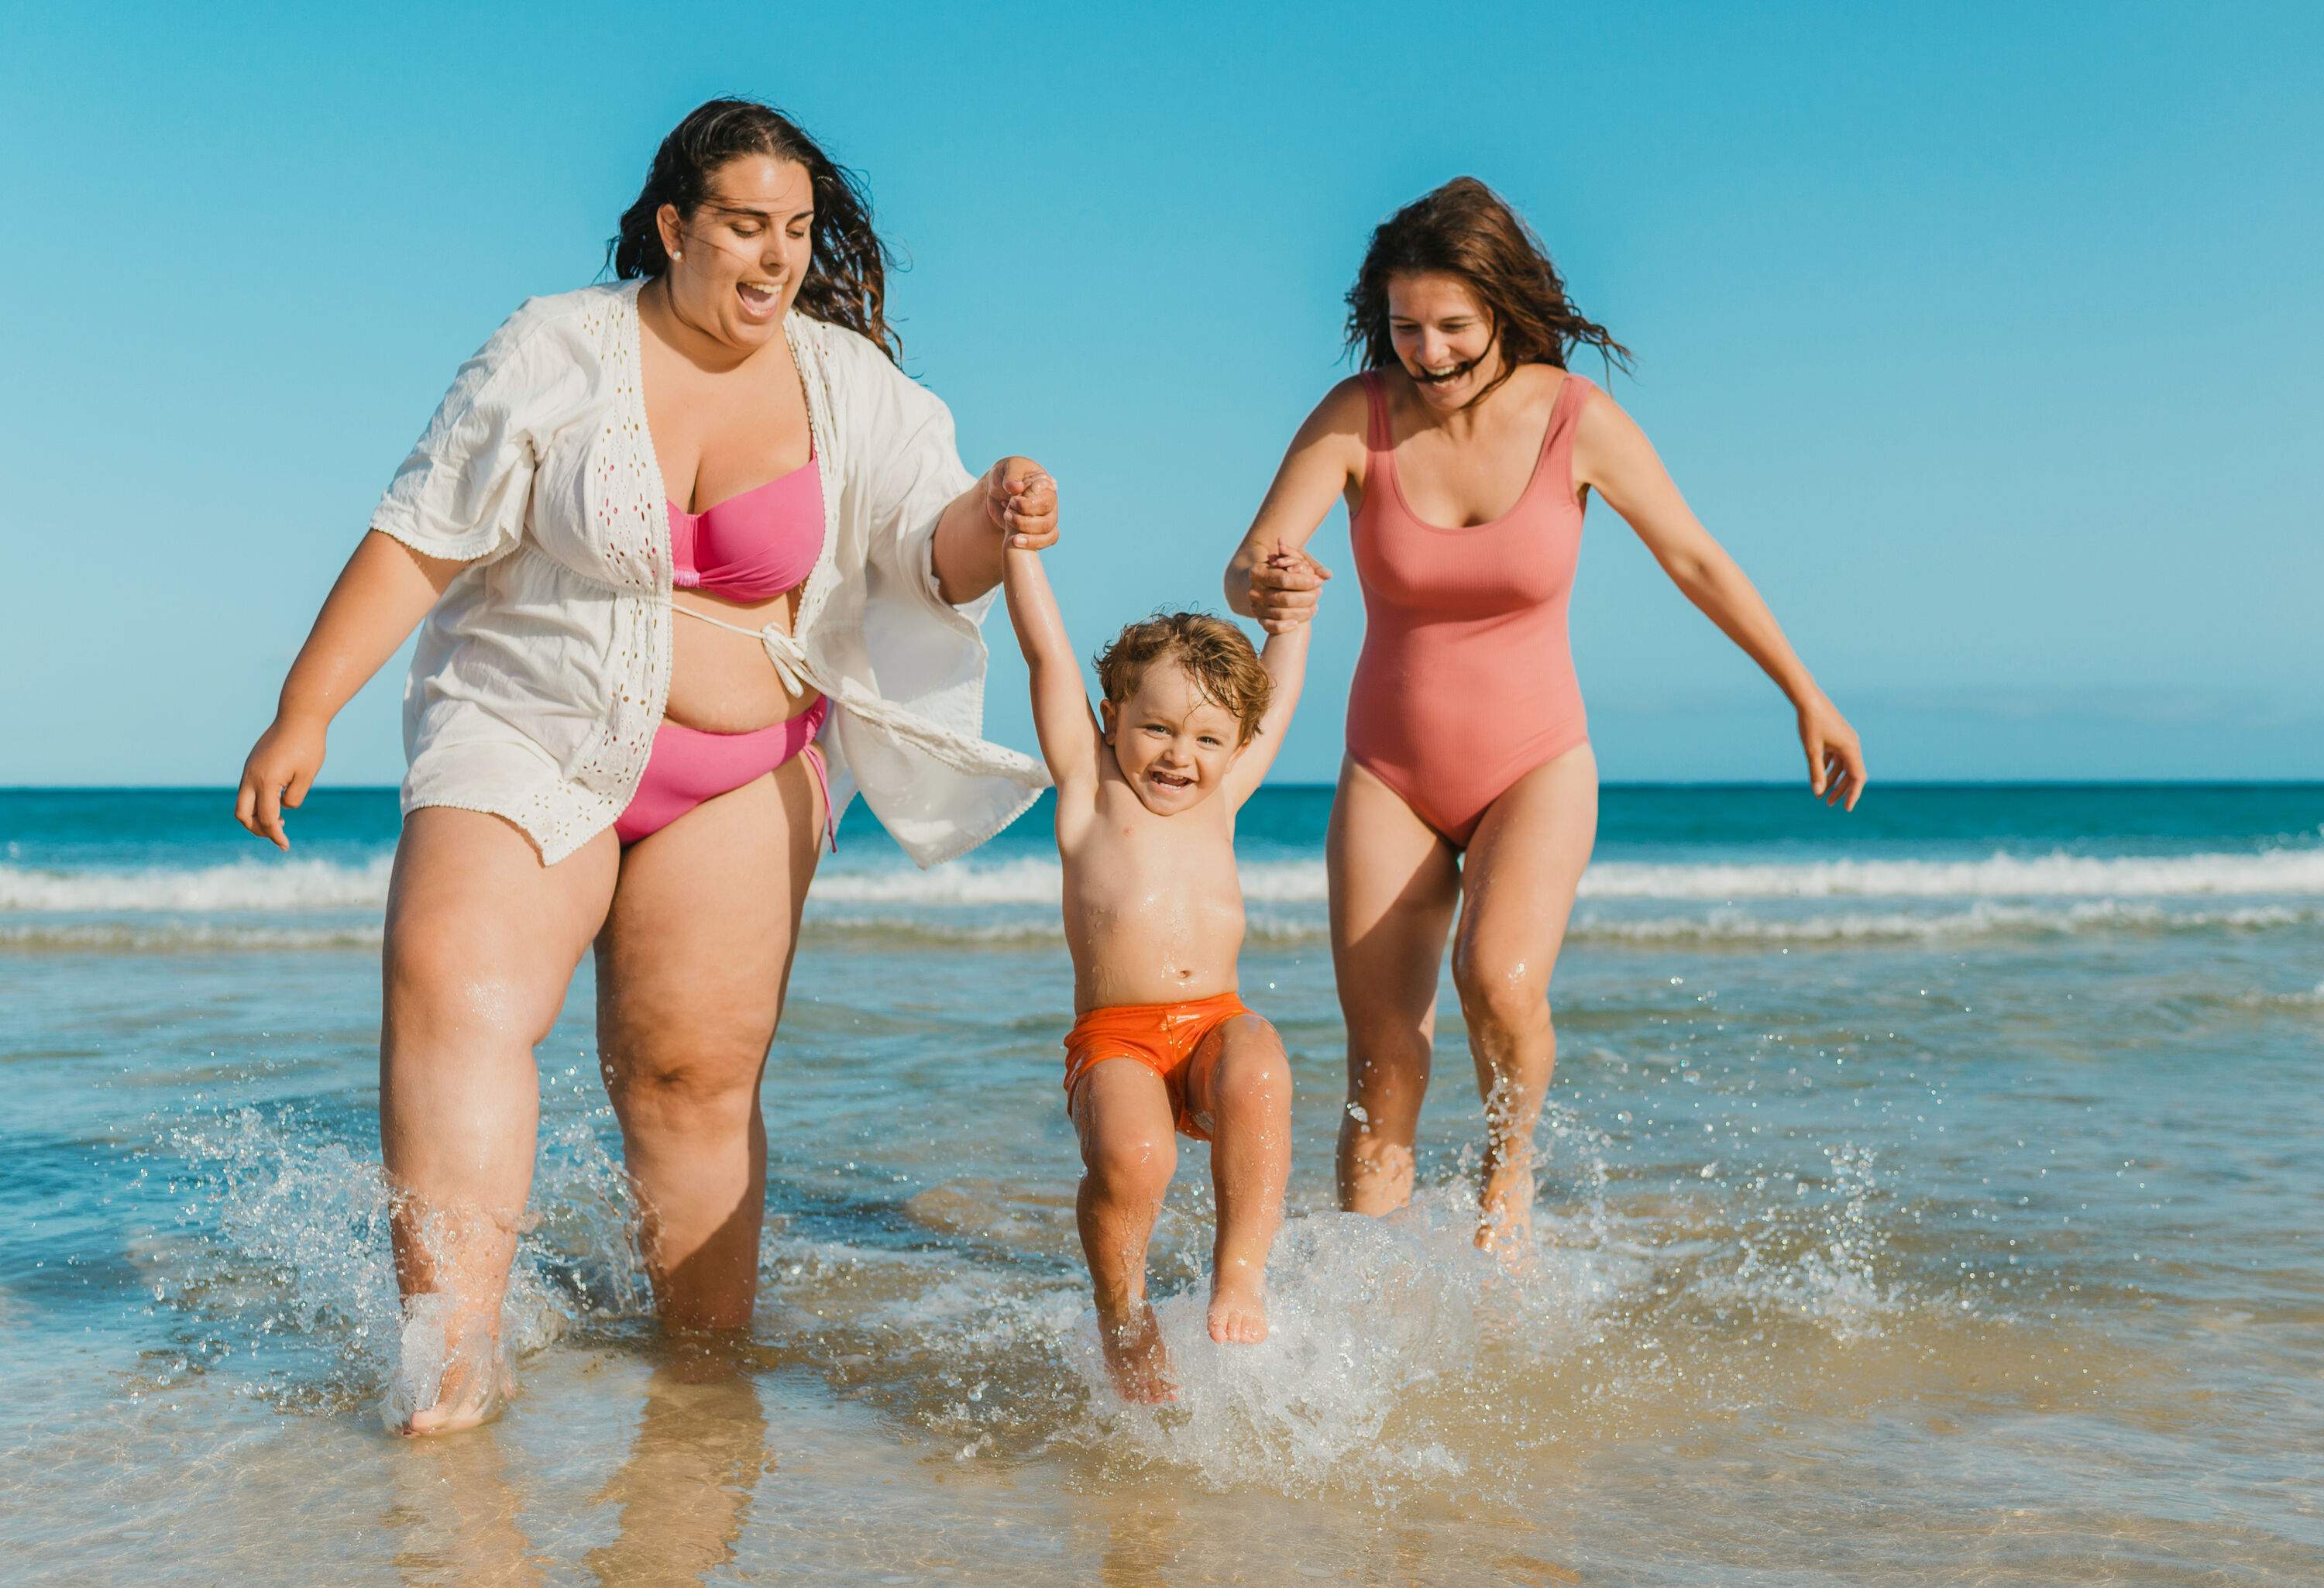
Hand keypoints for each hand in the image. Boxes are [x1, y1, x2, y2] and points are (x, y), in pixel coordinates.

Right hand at [235, 712, 327, 849]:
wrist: (299, 716)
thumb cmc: (308, 745)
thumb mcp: (307, 775)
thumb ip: (293, 797)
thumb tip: (282, 809)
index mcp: (266, 782)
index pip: (267, 818)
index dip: (275, 836)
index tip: (285, 846)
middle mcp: (251, 777)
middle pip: (243, 814)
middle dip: (257, 829)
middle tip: (278, 835)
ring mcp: (248, 769)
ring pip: (242, 803)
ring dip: (256, 816)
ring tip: (280, 821)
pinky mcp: (251, 764)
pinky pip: (248, 790)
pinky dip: (257, 803)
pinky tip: (277, 803)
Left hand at [984, 457, 1057, 549]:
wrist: (995, 494)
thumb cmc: (1003, 477)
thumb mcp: (1005, 468)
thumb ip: (1011, 475)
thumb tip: (1016, 487)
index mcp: (1046, 485)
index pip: (1047, 497)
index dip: (1030, 502)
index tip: (1013, 499)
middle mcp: (1050, 502)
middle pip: (1049, 516)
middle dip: (1025, 515)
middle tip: (1008, 509)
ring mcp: (1047, 517)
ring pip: (1047, 529)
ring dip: (1025, 528)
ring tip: (1007, 518)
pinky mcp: (1039, 531)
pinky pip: (1046, 541)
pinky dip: (1032, 542)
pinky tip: (1015, 540)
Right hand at [1248, 546, 1330, 632]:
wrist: (1262, 582)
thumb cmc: (1281, 567)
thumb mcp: (1292, 560)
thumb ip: (1310, 565)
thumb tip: (1328, 575)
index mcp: (1257, 571)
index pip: (1284, 579)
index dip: (1304, 582)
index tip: (1318, 581)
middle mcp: (1253, 590)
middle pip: (1284, 598)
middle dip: (1306, 597)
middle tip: (1319, 593)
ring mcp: (1255, 606)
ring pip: (1281, 614)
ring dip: (1302, 612)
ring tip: (1315, 605)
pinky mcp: (1258, 618)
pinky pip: (1271, 627)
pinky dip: (1285, 626)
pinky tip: (1298, 622)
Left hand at [1797, 694, 1865, 810]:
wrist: (1807, 698)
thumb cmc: (1810, 723)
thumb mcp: (1812, 750)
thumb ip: (1816, 772)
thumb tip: (1818, 792)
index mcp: (1851, 749)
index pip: (1857, 778)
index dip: (1853, 794)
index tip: (1846, 808)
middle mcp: (1852, 745)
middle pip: (1851, 774)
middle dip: (1840, 789)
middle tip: (1828, 803)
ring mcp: (1846, 740)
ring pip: (1843, 765)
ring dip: (1833, 779)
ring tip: (1820, 793)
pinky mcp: (1838, 736)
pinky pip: (1837, 757)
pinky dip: (1829, 767)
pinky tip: (1819, 775)